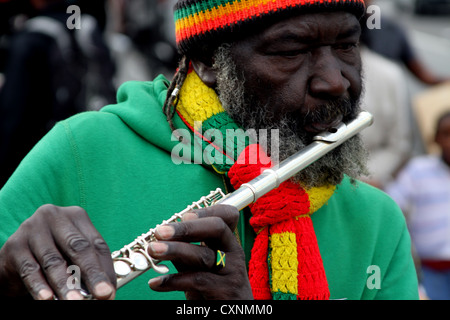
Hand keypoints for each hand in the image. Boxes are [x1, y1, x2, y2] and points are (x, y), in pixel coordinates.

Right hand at [0, 205, 115, 299]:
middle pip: (78, 247)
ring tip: (76, 301)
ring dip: (66, 284)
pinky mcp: (15, 245)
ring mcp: (33, 229)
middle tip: (101, 294)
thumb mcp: (74, 256)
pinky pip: (30, 269)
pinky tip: (47, 299)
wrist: (16, 256)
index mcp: (76, 216)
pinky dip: (40, 286)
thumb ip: (89, 267)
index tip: (109, 291)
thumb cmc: (54, 254)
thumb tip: (106, 290)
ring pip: (54, 261)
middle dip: (91, 274)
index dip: (104, 269)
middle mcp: (55, 217)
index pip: (95, 243)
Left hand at [147, 205, 252, 299]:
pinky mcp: (226, 292)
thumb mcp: (200, 266)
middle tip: (159, 231)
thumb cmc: (213, 289)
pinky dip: (173, 281)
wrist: (230, 315)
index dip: (207, 210)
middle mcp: (234, 253)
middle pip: (216, 228)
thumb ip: (187, 250)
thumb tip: (163, 235)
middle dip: (186, 228)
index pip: (227, 216)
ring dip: (174, 250)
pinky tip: (156, 283)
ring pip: (203, 255)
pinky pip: (198, 281)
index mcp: (228, 242)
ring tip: (152, 249)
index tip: (183, 215)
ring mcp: (233, 272)